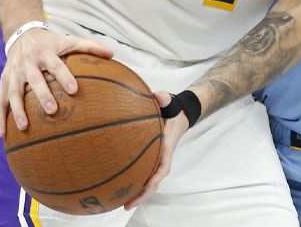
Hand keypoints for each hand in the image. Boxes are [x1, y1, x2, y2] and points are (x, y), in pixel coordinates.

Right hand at [0, 27, 113, 134]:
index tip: (74, 90)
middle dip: (42, 95)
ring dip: (17, 110)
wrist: (22, 34)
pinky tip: (4, 134)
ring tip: (24, 127)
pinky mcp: (3, 80)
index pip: (56, 65)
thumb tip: (112, 54)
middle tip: (53, 111)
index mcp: (45, 52)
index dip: (64, 76)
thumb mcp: (68, 40)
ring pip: (13, 92)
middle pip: (34, 80)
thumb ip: (90, 46)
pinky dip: (0, 116)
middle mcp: (27, 62)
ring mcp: (13, 72)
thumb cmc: (51, 42)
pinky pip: (0, 100)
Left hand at [123, 90, 188, 209]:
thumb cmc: (173, 111)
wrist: (179, 114)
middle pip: (154, 181)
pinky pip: (143, 175)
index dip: (156, 175)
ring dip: (137, 194)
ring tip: (122, 204)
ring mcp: (156, 161)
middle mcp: (162, 157)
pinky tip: (120, 190)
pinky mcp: (150, 160)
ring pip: (148, 182)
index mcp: (166, 147)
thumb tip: (157, 95)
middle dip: (142, 194)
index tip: (149, 183)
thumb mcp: (171, 103)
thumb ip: (165, 99)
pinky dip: (134, 185)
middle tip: (127, 204)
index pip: (164, 165)